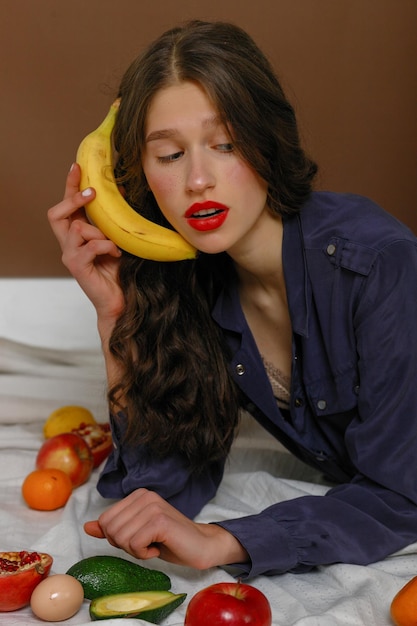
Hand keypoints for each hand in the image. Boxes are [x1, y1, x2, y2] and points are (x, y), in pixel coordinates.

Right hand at [47, 163, 124, 332]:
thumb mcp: (119, 238)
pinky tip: (116, 254)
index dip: (70, 185)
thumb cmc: (120, 271)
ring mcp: (70, 255)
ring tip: (114, 244)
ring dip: (99, 231)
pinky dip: (106, 246)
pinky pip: (90, 246)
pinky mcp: (77, 267)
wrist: (121, 301)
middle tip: (93, 193)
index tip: (78, 166)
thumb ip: (114, 219)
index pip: (67, 205)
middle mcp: (69, 244)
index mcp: (78, 235)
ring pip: (77, 228)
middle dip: (73, 199)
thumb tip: (123, 188)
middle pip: (56, 213)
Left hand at [84, 488, 248, 569]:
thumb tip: (87, 526)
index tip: (140, 539)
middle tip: (147, 544)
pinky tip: (159, 548)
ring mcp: (152, 506)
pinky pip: (134, 544)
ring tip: (154, 545)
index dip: (118, 538)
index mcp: (137, 495)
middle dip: (125, 545)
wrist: (201, 546)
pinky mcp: (160, 520)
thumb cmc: (169, 541)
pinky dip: (144, 554)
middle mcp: (144, 496)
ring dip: (136, 551)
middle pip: (110, 530)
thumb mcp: (136, 534)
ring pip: (120, 538)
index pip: (105, 521)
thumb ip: (112, 529)